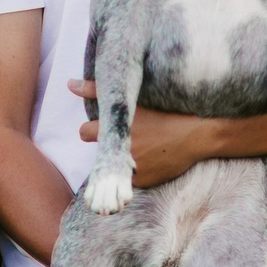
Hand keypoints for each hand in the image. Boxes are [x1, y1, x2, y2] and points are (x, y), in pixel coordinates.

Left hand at [70, 80, 213, 186]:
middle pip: (99, 151)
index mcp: (113, 131)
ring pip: (115, 166)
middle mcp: (118, 153)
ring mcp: (130, 170)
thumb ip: (96, 90)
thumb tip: (69, 84)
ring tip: (145, 145)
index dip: (95, 129)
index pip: (85, 132)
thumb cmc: (165, 112)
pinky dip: (139, 169)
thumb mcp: (133, 99)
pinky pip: (132, 178)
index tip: (106, 125)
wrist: (197, 134)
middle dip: (108, 145)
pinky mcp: (143, 182)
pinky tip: (153, 157)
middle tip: (127, 135)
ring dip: (123, 159)